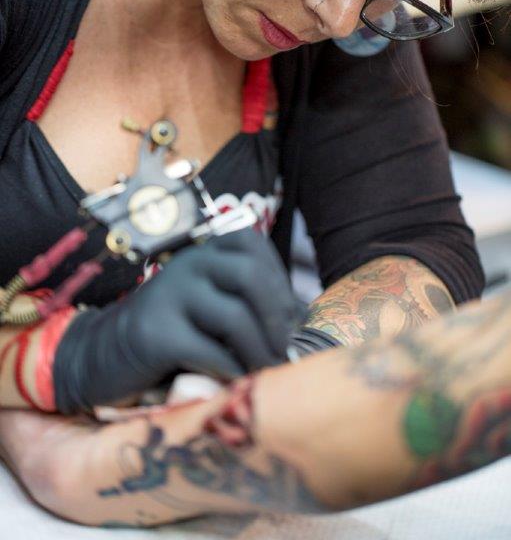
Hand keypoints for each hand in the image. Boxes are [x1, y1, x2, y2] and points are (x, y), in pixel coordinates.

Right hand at [53, 229, 304, 412]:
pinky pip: (210, 352)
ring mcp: (168, 296)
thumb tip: (304, 319)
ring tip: (266, 370)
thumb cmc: (171, 332)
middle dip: (278, 316)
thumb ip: (244, 301)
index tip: (287, 315)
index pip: (252, 244)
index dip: (279, 278)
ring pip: (235, 316)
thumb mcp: (207, 304)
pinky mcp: (155, 334)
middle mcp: (186, 265)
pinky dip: (232, 370)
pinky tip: (235, 380)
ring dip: (260, 350)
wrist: (103, 354)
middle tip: (283, 347)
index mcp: (202, 252)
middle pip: (250, 275)